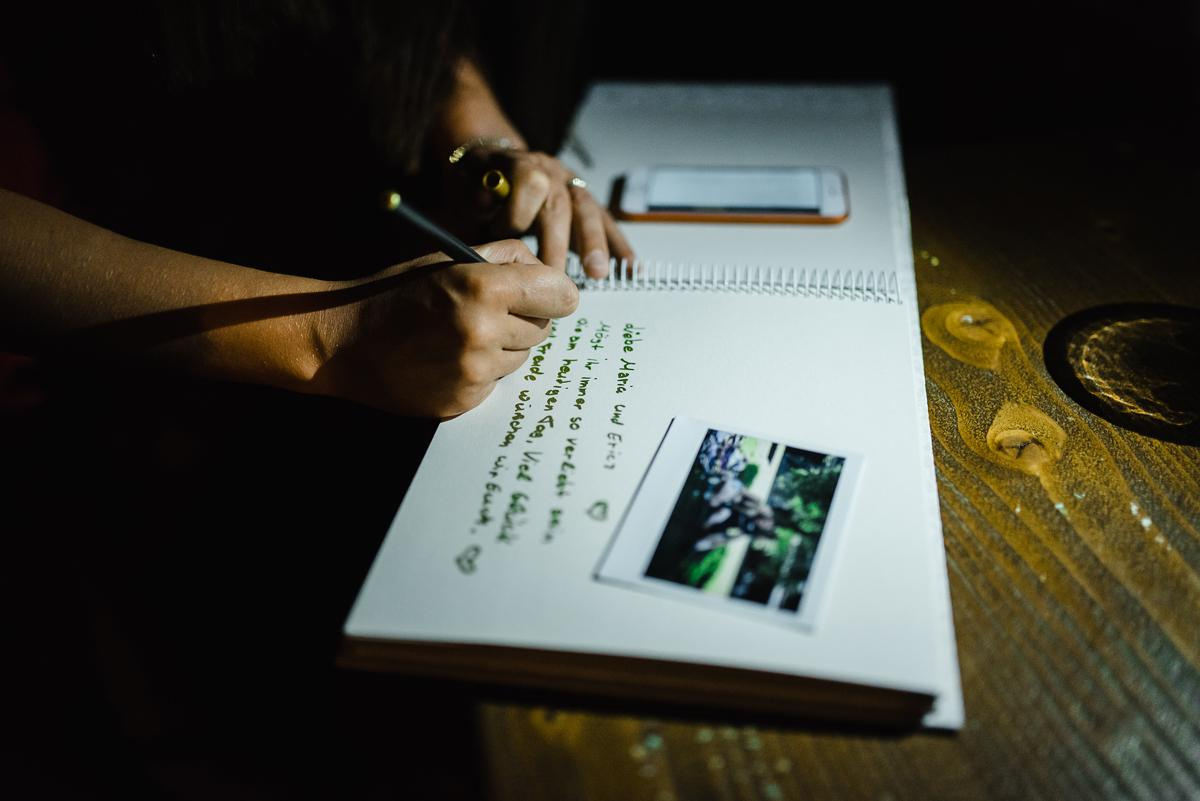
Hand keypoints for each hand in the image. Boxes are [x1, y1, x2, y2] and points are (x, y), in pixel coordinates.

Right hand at [310, 240, 578, 416]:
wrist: (345, 343)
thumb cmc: (397, 293)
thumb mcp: (448, 258)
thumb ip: (504, 257)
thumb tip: (550, 271)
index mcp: (483, 287)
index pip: (561, 294)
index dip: (555, 292)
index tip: (548, 294)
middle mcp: (483, 331)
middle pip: (544, 328)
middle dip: (526, 318)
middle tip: (492, 312)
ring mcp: (474, 371)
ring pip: (522, 357)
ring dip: (504, 346)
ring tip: (463, 335)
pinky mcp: (465, 400)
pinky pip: (496, 382)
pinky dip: (482, 371)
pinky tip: (449, 358)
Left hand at [454, 148, 634, 277]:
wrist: (492, 163)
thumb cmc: (476, 186)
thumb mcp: (465, 190)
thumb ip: (473, 203)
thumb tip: (484, 207)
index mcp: (520, 162)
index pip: (530, 182)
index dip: (517, 214)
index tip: (503, 239)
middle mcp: (550, 170)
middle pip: (561, 204)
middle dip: (559, 244)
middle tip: (556, 278)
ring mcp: (571, 184)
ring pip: (588, 211)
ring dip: (594, 245)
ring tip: (599, 274)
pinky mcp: (585, 201)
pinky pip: (606, 222)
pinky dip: (618, 245)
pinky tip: (632, 268)